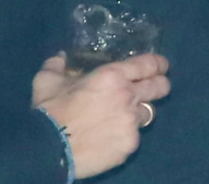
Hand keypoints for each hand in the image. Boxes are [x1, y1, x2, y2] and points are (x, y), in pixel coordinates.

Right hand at [32, 53, 169, 178]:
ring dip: (139, 112)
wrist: (47, 150)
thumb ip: (57, 65)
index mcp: (113, 76)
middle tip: (153, 87)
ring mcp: (131, 123)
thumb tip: (60, 58)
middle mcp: (128, 97)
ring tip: (125, 116)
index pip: (149, 64)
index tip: (161, 66)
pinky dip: (126, 134)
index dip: (159, 64)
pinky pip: (134, 136)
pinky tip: (111, 137)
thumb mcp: (47, 81)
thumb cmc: (49, 112)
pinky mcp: (129, 145)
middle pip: (160, 87)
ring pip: (148, 113)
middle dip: (160, 85)